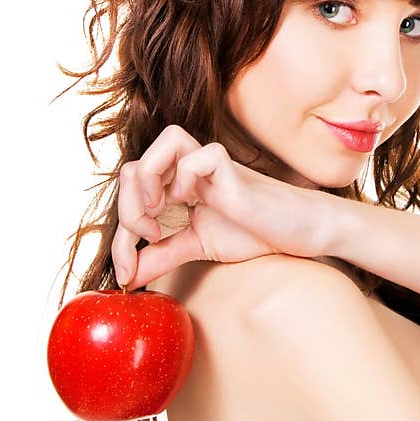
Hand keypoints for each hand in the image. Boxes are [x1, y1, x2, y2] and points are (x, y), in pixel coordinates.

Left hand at [111, 124, 323, 288]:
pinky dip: (183, 178)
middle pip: (137, 163)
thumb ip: (162, 256)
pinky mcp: (231, 169)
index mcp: (179, 182)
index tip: (126, 273)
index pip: (133, 193)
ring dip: (148, 181)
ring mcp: (211, 164)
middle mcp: (191, 167)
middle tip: (146, 238)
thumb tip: (126, 278)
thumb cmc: (254, 233)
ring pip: (165, 141)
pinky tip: (189, 204)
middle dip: (127, 206)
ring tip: (158, 213)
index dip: (121, 236)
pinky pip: (197, 155)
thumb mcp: (197, 247)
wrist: (298, 233)